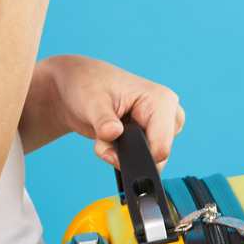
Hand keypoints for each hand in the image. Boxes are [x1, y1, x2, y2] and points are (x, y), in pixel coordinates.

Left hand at [25, 54, 184, 167]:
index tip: (108, 153)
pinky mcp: (150, 135)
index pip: (162, 146)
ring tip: (104, 132)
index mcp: (161, 100)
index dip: (136, 157)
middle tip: (102, 138)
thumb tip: (112, 133)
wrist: (76, 86)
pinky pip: (139, 157)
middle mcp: (167, 114)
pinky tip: (108, 137)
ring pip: (146, 159)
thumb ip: (103, 121)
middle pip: (156, 156)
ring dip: (120, 153)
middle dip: (126, 154)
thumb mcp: (91, 101)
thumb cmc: (86, 84)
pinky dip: (120, 153)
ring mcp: (160, 126)